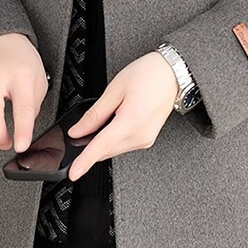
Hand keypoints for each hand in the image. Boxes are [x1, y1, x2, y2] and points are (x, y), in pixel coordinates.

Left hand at [65, 51, 178, 180]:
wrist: (173, 74)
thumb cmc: (149, 75)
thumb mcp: (115, 90)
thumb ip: (95, 114)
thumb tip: (78, 131)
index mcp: (131, 122)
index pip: (101, 147)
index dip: (84, 161)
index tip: (74, 173)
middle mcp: (140, 136)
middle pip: (106, 150)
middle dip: (90, 144)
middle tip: (83, 126)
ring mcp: (146, 139)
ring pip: (114, 149)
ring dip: (103, 140)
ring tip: (110, 113)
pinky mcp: (147, 138)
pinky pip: (124, 144)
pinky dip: (114, 138)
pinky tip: (116, 120)